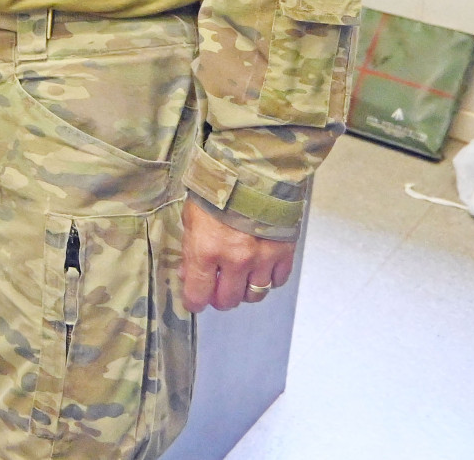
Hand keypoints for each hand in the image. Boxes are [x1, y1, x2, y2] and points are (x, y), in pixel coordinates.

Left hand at [180, 198, 296, 311]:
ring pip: (255, 294)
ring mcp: (262, 259)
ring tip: (239, 280)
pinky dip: (269, 279)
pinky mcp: (284, 252)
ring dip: (244, 291)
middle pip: (229, 299)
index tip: (195, 302)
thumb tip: (189, 273)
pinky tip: (261, 269)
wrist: (253, 170)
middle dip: (220, 298)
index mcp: (206, 251)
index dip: (195, 302)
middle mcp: (235, 261)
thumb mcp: (192, 217)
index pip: (198, 293)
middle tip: (217, 289)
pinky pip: (278, 280)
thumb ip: (191, 248)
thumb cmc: (216, 190)